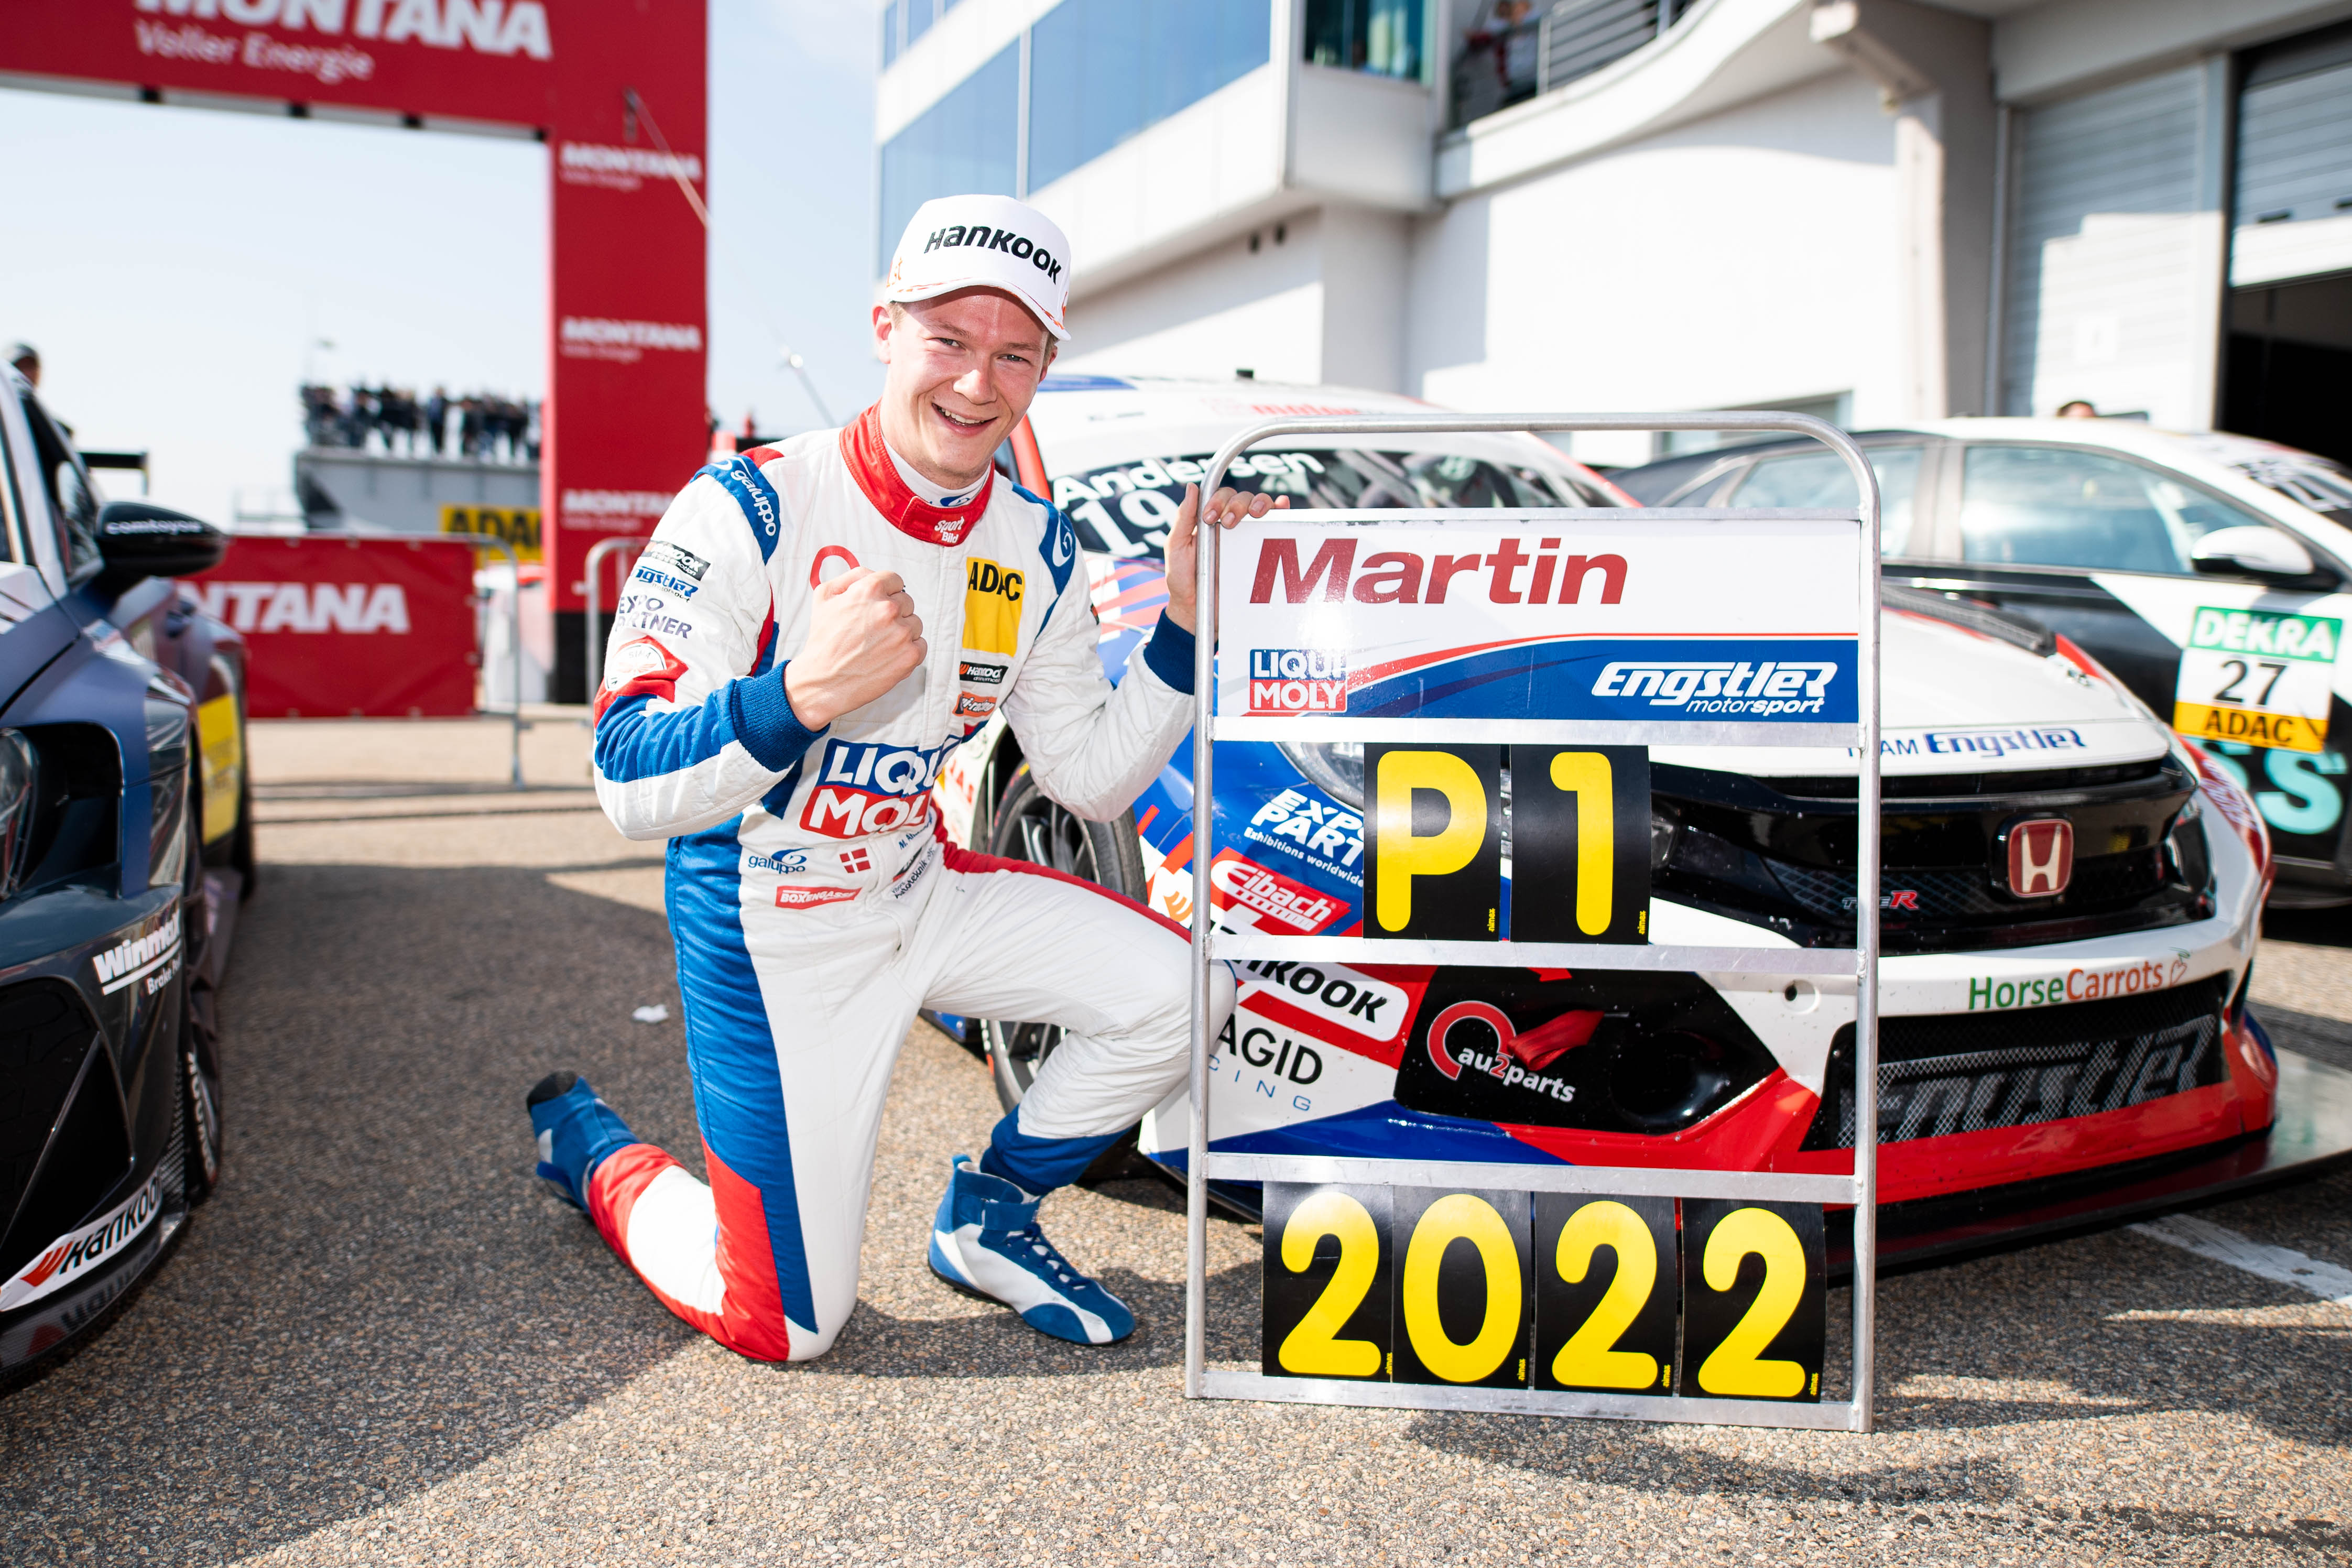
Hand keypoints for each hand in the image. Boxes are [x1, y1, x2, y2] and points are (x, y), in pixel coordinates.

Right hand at [784, 568, 924, 728]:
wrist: (824, 682)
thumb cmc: (823, 640)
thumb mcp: (825, 595)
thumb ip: (853, 576)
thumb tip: (873, 573)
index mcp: (870, 589)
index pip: (895, 580)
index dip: (886, 593)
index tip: (878, 605)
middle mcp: (888, 609)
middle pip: (906, 602)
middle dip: (893, 613)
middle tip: (872, 630)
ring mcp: (902, 633)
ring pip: (915, 623)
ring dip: (901, 632)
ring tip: (877, 645)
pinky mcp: (911, 655)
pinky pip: (921, 644)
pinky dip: (907, 650)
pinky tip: (887, 656)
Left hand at [1163, 484, 1287, 633]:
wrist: (1196, 610)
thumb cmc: (1183, 579)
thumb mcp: (1176, 546)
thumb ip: (1183, 517)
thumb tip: (1191, 487)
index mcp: (1210, 520)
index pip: (1220, 496)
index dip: (1218, 499)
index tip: (1209, 518)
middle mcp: (1231, 524)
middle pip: (1243, 498)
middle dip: (1238, 504)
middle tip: (1229, 522)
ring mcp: (1247, 536)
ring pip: (1261, 507)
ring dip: (1261, 503)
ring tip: (1255, 513)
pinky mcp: (1261, 551)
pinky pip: (1276, 526)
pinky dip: (1282, 511)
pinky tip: (1282, 506)